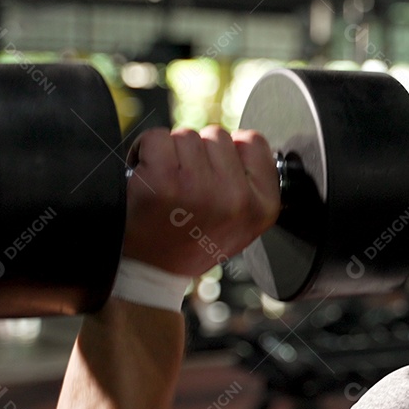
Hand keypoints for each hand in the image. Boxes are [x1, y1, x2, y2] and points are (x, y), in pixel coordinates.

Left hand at [122, 125, 280, 275]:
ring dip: (173, 153)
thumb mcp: (244, 222)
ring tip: (169, 183)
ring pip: (187, 135)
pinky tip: (149, 175)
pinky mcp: (162, 181)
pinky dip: (146, 150)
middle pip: (218, 135)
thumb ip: (252, 182)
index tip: (217, 173)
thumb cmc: (196, 243)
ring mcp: (199, 187)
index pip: (253, 142)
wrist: (154, 273)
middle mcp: (235, 197)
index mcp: (262, 205)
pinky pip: (156, 137)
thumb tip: (240, 141)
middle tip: (189, 184)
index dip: (230, 152)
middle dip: (200, 154)